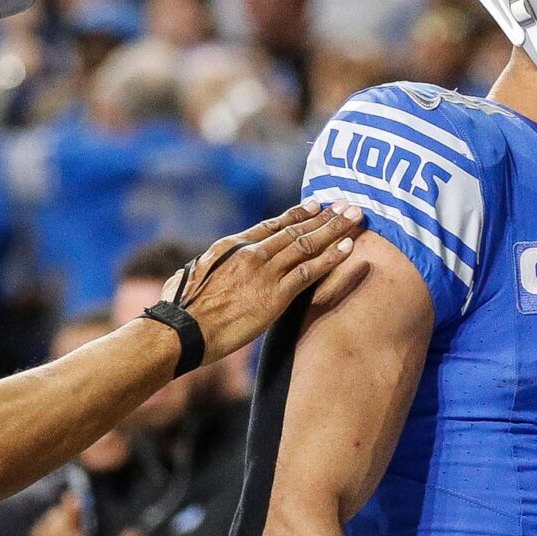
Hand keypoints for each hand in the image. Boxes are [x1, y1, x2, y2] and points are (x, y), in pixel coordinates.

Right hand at [159, 203, 363, 365]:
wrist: (182, 330)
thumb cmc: (180, 309)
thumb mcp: (191, 276)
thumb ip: (208, 267)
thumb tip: (201, 268)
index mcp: (231, 247)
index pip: (271, 225)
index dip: (297, 214)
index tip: (315, 205)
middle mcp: (251, 254)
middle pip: (296, 230)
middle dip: (325, 217)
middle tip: (348, 205)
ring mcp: (265, 273)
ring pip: (307, 245)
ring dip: (336, 229)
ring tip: (356, 217)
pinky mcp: (275, 295)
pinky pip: (310, 272)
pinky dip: (332, 258)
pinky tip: (349, 248)